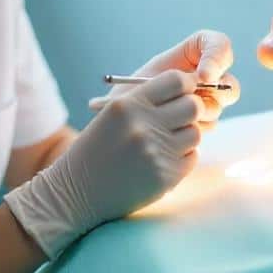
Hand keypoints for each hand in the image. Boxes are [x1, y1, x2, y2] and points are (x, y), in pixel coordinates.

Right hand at [5, 70, 203, 257]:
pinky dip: (182, 158)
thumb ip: (145, 100)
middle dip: (190, 110)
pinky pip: (191, 157)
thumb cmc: (96, 149)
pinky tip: (162, 160)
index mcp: (128, 105)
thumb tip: (188, 87)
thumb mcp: (112, 115)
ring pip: (195, 132)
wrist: (76, 192)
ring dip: (186, 136)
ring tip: (166, 143)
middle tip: (180, 118)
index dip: (186, 84)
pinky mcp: (165, 176)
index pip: (176, 80)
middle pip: (193, 106)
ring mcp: (155, 152)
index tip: (184, 92)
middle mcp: (143, 125)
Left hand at [107, 30, 239, 132]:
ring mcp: (206, 100)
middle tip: (196, 103)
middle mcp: (203, 76)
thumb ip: (160, 81)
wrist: (122, 124)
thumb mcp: (139, 80)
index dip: (217, 56)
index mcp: (191, 54)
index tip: (203, 76)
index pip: (218, 44)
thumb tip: (193, 85)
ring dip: (197, 113)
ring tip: (167, 116)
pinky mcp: (203, 122)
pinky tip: (171, 129)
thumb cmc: (127, 96)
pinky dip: (192, 128)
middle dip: (216, 92)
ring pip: (218, 105)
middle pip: (228, 80)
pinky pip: (209, 125)